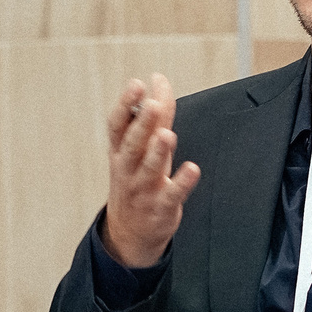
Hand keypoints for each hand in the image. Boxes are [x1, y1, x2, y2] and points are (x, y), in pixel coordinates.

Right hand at [101, 73, 200, 269]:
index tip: (137, 84)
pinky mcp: (161, 208)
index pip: (118, 125)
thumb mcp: (139, 148)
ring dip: (158, 152)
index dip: (125, 104)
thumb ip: (152, 116)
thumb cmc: (136, 179)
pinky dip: (182, 183)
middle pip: (132, 144)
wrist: (129, 232)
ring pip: (149, 169)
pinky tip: (192, 169)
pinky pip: (171, 195)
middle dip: (142, 124)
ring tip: (167, 135)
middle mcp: (128, 169)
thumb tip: (158, 79)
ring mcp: (143, 189)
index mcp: (120, 151)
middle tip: (151, 105)